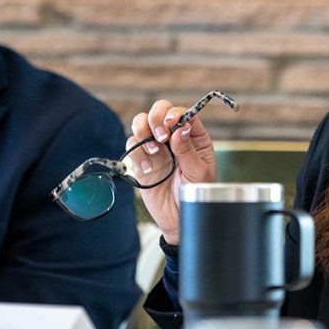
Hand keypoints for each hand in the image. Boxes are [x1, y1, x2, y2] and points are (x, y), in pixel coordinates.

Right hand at [129, 99, 217, 244]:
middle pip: (159, 110)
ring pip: (141, 122)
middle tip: (160, 137)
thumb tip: (181, 127)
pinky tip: (147, 169)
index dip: (175, 113)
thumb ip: (188, 150)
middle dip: (156, 118)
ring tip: (153, 152)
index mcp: (194, 137)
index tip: (171, 124)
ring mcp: (156, 147)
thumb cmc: (195, 196)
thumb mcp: (198, 174)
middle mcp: (173, 137)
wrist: (178, 219)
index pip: (183, 113)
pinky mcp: (141, 159)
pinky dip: (136, 154)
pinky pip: (131, 145)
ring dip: (143, 133)